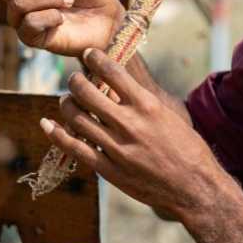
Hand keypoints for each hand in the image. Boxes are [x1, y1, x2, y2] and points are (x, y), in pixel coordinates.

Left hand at [41, 48, 232, 223]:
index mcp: (148, 106)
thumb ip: (142, 100)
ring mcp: (117, 148)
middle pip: (87, 92)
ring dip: (66, 103)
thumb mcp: (170, 115)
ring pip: (77, 117)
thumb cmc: (187, 148)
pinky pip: (75, 148)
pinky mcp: (109, 170)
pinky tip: (47, 124)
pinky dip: (57, 134)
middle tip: (74, 78)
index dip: (95, 58)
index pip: (113, 72)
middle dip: (75, 80)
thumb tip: (118, 80)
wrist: (194, 188)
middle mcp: (130, 124)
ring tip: (67, 99)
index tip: (88, 54)